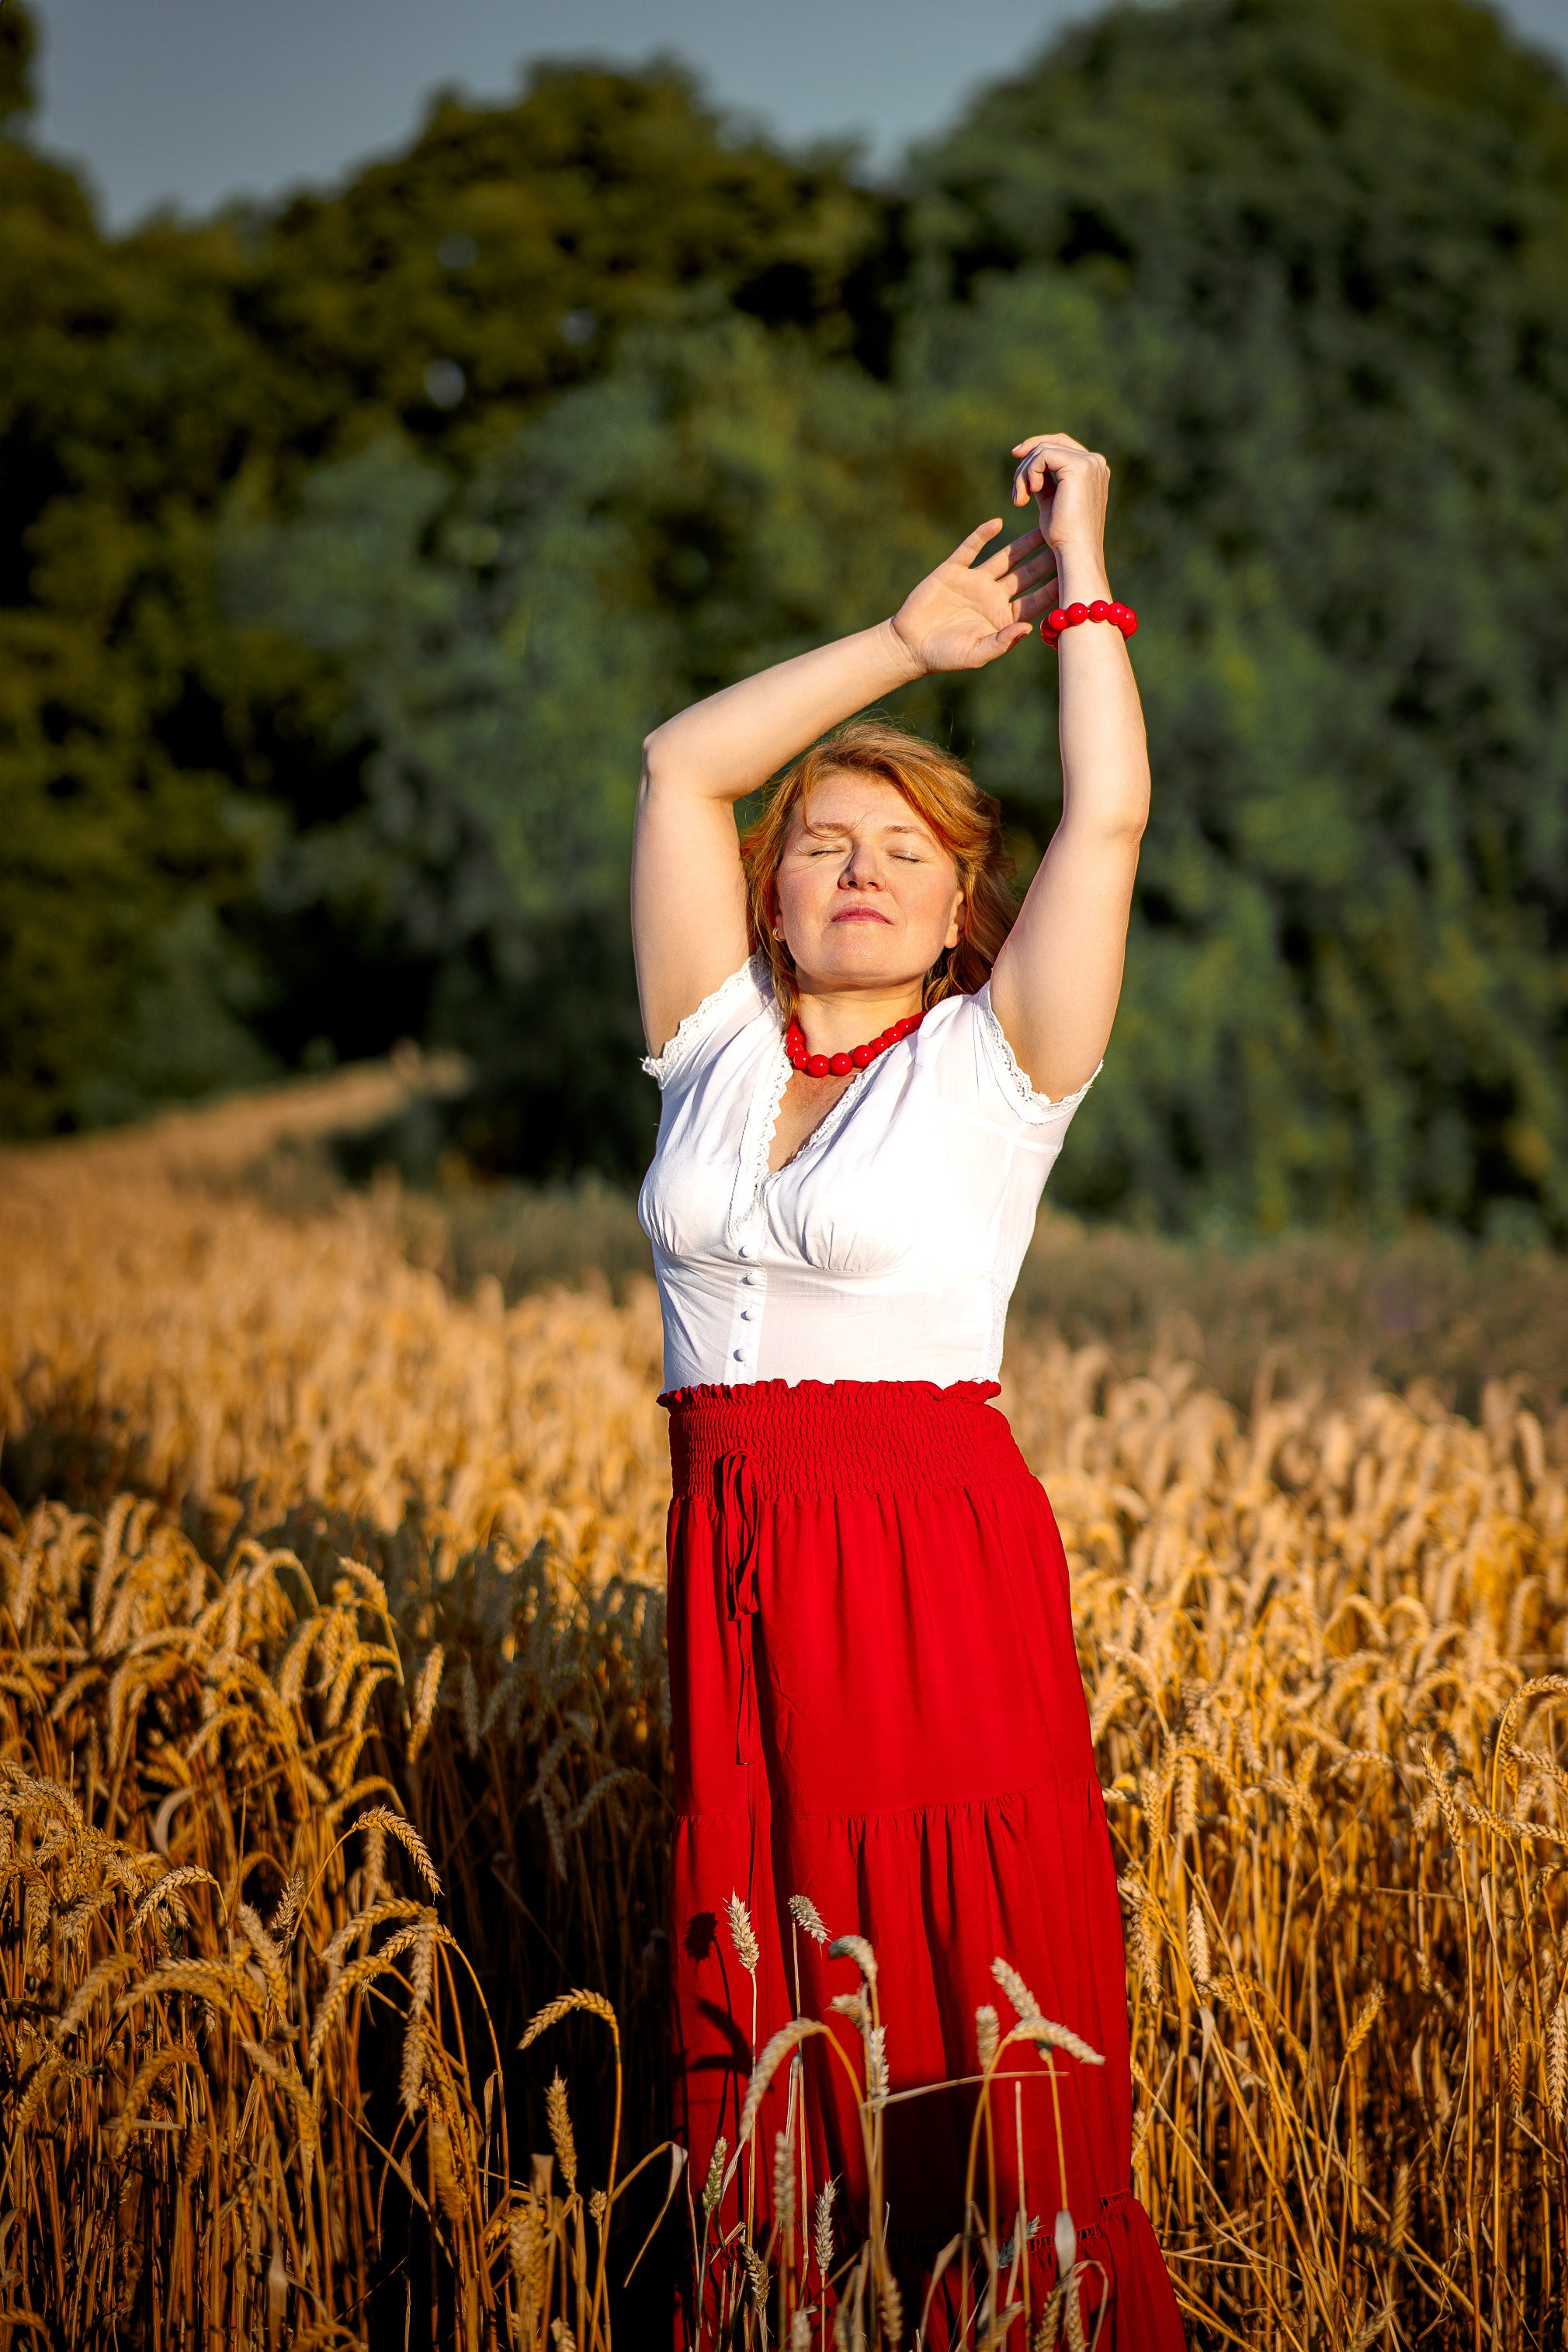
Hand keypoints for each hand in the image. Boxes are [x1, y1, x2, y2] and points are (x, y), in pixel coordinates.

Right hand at [890, 518, 1058, 676]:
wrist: (908, 646)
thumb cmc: (944, 657)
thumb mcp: (976, 654)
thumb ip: (1003, 642)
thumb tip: (1029, 628)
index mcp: (1003, 618)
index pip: (1035, 600)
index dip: (1053, 589)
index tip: (1073, 577)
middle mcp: (993, 596)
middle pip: (1026, 574)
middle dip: (1046, 560)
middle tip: (1067, 543)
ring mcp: (974, 581)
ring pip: (1004, 557)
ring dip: (1022, 543)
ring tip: (1041, 526)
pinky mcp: (952, 570)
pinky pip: (969, 549)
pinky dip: (981, 536)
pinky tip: (997, 523)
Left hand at [1010, 433, 1110, 570]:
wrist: (1074, 552)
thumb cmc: (1063, 535)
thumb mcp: (1050, 500)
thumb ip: (1043, 479)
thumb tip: (1026, 461)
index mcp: (1093, 469)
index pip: (1061, 445)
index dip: (1036, 447)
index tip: (1016, 456)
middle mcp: (1095, 462)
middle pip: (1051, 443)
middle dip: (1026, 461)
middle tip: (1016, 490)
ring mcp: (1090, 463)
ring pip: (1043, 450)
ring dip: (1023, 474)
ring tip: (1020, 499)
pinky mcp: (1079, 467)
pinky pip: (1042, 456)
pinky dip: (1028, 474)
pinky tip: (1029, 494)